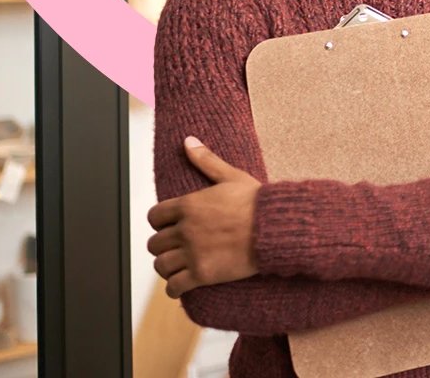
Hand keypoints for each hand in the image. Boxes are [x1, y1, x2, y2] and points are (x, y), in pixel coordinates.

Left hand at [146, 137, 261, 297]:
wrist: (276, 229)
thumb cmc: (257, 202)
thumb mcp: (231, 176)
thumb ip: (205, 160)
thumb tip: (188, 141)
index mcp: (188, 205)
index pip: (154, 217)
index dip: (159, 223)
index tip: (168, 226)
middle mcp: (185, 229)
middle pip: (155, 243)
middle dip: (163, 245)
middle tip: (174, 248)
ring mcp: (193, 253)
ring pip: (161, 265)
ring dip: (166, 266)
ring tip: (176, 266)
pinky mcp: (203, 274)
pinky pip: (175, 286)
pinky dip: (175, 287)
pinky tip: (182, 285)